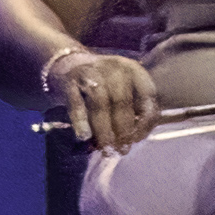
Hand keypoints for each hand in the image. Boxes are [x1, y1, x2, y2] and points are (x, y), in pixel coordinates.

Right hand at [43, 48, 160, 152]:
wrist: (66, 64)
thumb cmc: (102, 83)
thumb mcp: (122, 88)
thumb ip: (131, 109)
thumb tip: (133, 139)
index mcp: (133, 69)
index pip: (147, 95)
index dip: (145, 120)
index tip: (138, 139)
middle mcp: (114, 67)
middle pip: (122, 102)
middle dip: (123, 130)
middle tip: (122, 150)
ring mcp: (91, 71)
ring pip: (100, 104)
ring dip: (104, 130)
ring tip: (106, 150)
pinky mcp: (69, 80)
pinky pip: (76, 103)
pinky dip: (81, 121)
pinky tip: (84, 137)